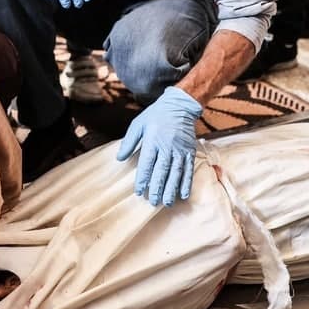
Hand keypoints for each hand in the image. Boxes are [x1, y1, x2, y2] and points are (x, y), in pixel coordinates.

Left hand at [116, 86, 201, 207]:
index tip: (139, 191)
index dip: (143, 179)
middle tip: (153, 202)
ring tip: (167, 203)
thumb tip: (119, 159)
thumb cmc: (156, 115)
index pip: (147, 164)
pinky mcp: (189, 151)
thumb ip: (129, 142)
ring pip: (176, 173)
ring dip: (172, 189)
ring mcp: (180, 150)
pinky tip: (183, 194)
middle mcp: (167, 147)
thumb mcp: (138, 124)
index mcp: (152, 140)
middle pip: (162, 171)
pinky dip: (186, 183)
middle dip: (157, 188)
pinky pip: (188, 170)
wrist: (179, 106)